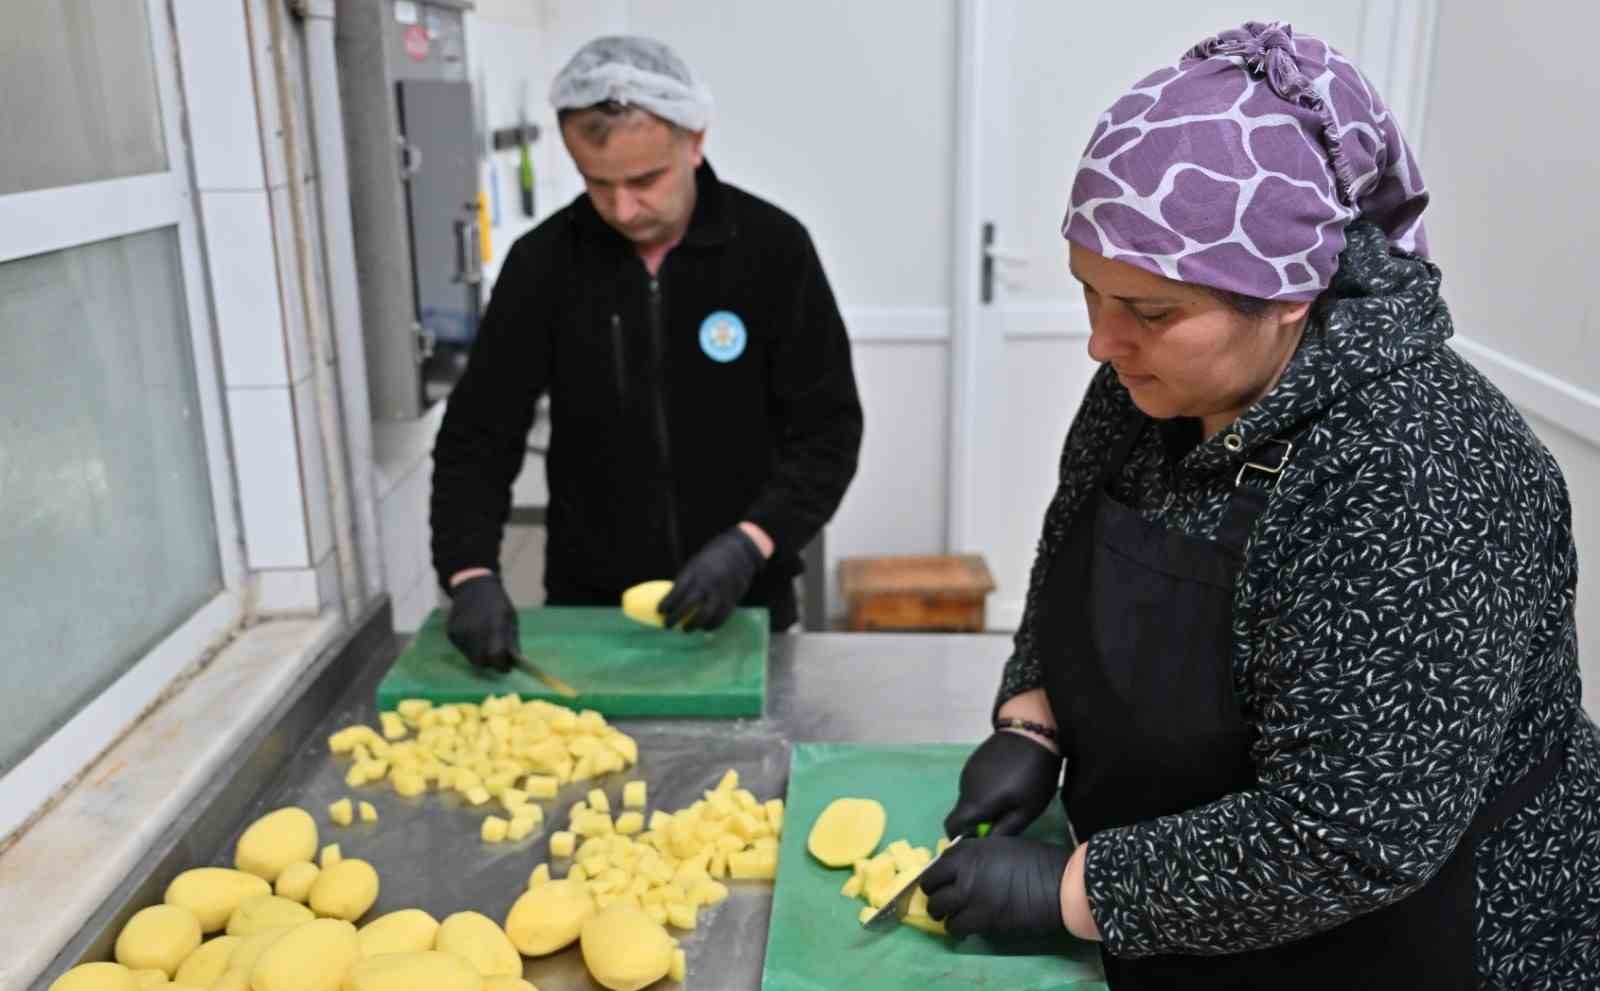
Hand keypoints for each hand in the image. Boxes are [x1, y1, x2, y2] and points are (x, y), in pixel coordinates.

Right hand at [446, 574, 517, 671]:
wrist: (473, 586)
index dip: (502, 666)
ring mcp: (460, 631)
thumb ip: (511, 641)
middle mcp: (474, 630)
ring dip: (480, 654)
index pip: (496, 655)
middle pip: (481, 661)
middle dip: (490, 663)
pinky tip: (474, 634)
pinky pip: (463, 649)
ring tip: (485, 640)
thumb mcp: (510, 618)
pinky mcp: (451, 633)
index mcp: (494, 624)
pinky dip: (471, 648)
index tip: (506, 667)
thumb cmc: (497, 603)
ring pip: (470, 657)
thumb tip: (513, 663)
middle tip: (496, 657)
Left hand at [659, 527, 764, 630]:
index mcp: (696, 571)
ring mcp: (720, 592)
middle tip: (667, 625)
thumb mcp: (697, 564)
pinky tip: (704, 627)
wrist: (739, 553)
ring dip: (693, 625)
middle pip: (689, 605)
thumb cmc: (711, 560)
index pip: (678, 590)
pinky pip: (720, 618)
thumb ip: (687, 581)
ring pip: (705, 615)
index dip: (668, 603)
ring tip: (685, 629)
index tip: (659, 611)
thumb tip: (670, 600)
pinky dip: (710, 625)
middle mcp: (707, 582)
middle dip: (676, 617)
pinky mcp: (731, 600)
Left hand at [921, 835, 1070, 938]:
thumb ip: (976, 856)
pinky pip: (956, 927)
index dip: (936, 876)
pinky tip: (966, 929)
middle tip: (946, 902)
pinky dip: (958, 929)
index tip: (941, 883)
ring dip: (944, 915)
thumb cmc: (1035, 860)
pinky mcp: (980, 920)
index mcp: (968, 851)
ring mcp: (969, 897)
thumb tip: (964, 868)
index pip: (935, 865)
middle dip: (935, 896)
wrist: (1057, 884)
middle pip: (930, 888)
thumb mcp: (999, 846)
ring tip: (955, 917)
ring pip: (938, 911)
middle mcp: (962, 872)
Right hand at [944, 731, 1062, 838]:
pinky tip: (1005, 780)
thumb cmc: (1033, 774)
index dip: (960, 837)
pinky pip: (974, 782)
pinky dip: (984, 788)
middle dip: (977, 820)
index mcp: (975, 802)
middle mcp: (965, 786)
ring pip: (969, 797)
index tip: (980, 837)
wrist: (1033, 732)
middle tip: (1004, 817)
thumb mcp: (1026, 809)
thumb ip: (1004, 830)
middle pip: (962, 812)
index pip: (951, 827)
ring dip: (982, 803)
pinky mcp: (974, 760)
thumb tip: (986, 843)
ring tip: (1008, 796)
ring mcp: (968, 771)